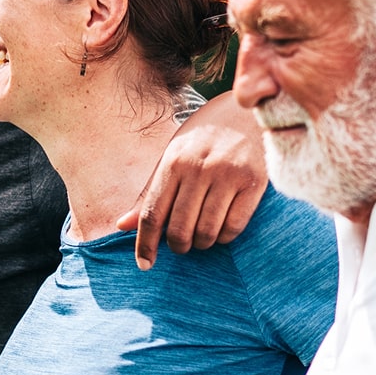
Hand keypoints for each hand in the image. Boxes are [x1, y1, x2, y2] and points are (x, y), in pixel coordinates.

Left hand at [116, 92, 268, 269]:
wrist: (249, 110)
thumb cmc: (205, 136)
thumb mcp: (174, 155)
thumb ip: (151, 191)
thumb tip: (122, 226)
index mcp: (174, 161)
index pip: (152, 213)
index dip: (145, 244)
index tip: (144, 264)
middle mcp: (199, 168)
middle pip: (179, 229)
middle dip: (178, 246)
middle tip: (181, 245)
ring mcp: (228, 175)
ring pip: (207, 232)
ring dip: (202, 243)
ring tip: (202, 236)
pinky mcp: (253, 183)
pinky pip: (233, 228)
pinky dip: (224, 237)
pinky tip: (222, 228)